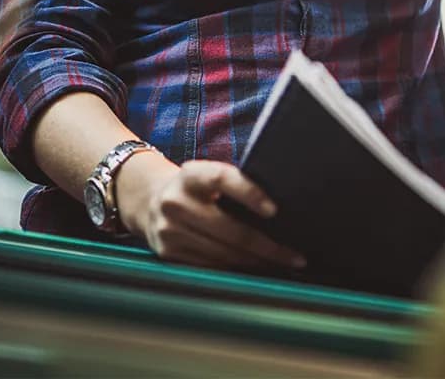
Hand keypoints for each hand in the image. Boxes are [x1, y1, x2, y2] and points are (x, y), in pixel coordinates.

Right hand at [116, 153, 306, 272]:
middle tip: (294, 257)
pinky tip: (253, 269)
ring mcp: (170, 230)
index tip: (274, 211)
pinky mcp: (168, 252)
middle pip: (231, 230)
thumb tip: (279, 212)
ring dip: (256, 263)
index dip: (249, 193)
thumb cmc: (196, 188)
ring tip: (280, 266)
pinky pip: (211, 266)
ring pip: (224, 254)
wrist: (149, 200)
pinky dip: (235, 270)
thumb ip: (234, 185)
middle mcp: (176, 202)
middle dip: (268, 248)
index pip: (223, 178)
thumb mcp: (208, 175)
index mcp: (192, 174)